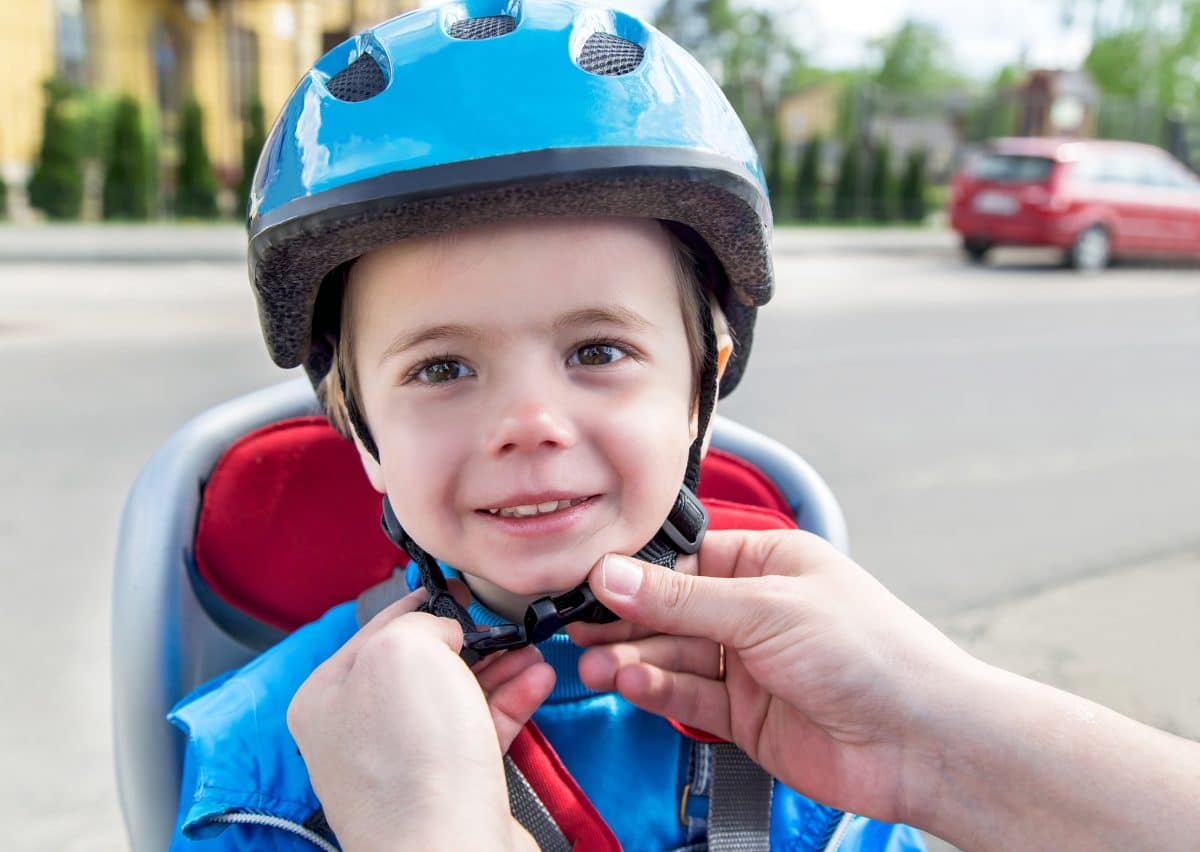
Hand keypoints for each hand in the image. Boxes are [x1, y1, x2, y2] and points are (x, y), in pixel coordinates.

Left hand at [288, 582, 554, 850]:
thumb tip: (443, 632)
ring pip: (457, 696)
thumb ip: (420, 623)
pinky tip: (536, 680)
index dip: (424, 603)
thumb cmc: (413, 760)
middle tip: (503, 623)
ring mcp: (403, 763)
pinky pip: (480, 730)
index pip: (377, 628)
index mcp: (327, 696)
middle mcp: (358, 732)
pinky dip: (509, 701)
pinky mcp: (447, 788)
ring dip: (498, 668)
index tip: (460, 590)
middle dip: (470, 640)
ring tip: (530, 650)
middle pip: (422, 665)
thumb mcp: (405, 651)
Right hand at [568, 529, 976, 826]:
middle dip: (625, 620)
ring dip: (632, 659)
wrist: (920, 740)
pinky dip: (657, 691)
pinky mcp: (745, 716)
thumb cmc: (874, 654)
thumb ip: (683, 598)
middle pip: (671, 610)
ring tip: (596, 665)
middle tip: (580, 629)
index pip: (685, 559)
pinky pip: (687, 697)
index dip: (637, 571)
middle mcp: (756, 611)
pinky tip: (633, 684)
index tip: (591, 580)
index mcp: (769, 564)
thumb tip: (616, 575)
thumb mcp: (767, 608)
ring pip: (673, 656)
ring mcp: (749, 665)